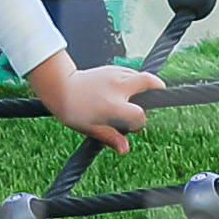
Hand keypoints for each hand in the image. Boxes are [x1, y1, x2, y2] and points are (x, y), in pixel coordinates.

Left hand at [27, 54, 158, 146]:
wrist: (60, 87)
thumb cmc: (73, 111)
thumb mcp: (91, 129)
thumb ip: (110, 138)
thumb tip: (125, 150)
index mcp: (112, 105)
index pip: (140, 115)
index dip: (139, 123)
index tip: (132, 126)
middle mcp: (117, 87)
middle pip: (150, 81)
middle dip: (158, 88)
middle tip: (158, 95)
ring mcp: (115, 74)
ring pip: (141, 76)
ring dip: (144, 86)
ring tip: (133, 97)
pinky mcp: (112, 68)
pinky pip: (131, 73)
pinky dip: (133, 81)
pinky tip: (124, 90)